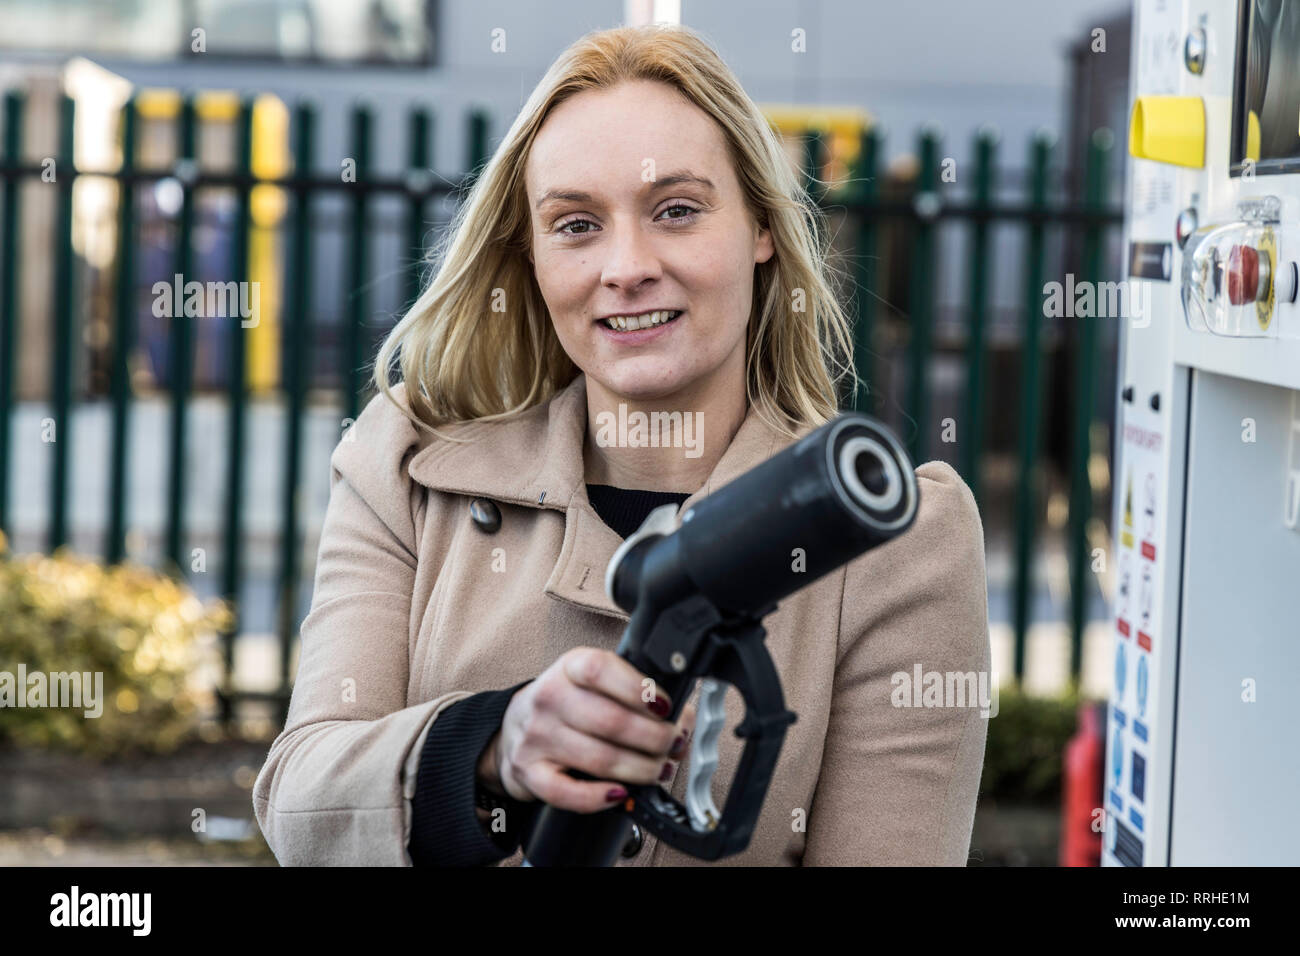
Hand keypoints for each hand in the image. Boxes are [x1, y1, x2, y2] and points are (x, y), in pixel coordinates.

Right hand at [479, 648, 695, 812]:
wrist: (515, 726)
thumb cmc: (568, 703)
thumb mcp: (594, 682)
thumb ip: (633, 692)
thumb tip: (683, 717)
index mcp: (570, 667)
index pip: (601, 670)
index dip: (639, 689)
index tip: (666, 706)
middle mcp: (550, 698)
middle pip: (611, 722)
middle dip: (655, 738)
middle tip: (674, 745)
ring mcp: (537, 736)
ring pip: (600, 759)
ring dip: (641, 770)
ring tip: (660, 769)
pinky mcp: (530, 772)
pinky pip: (568, 793)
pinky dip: (600, 798)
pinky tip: (621, 793)